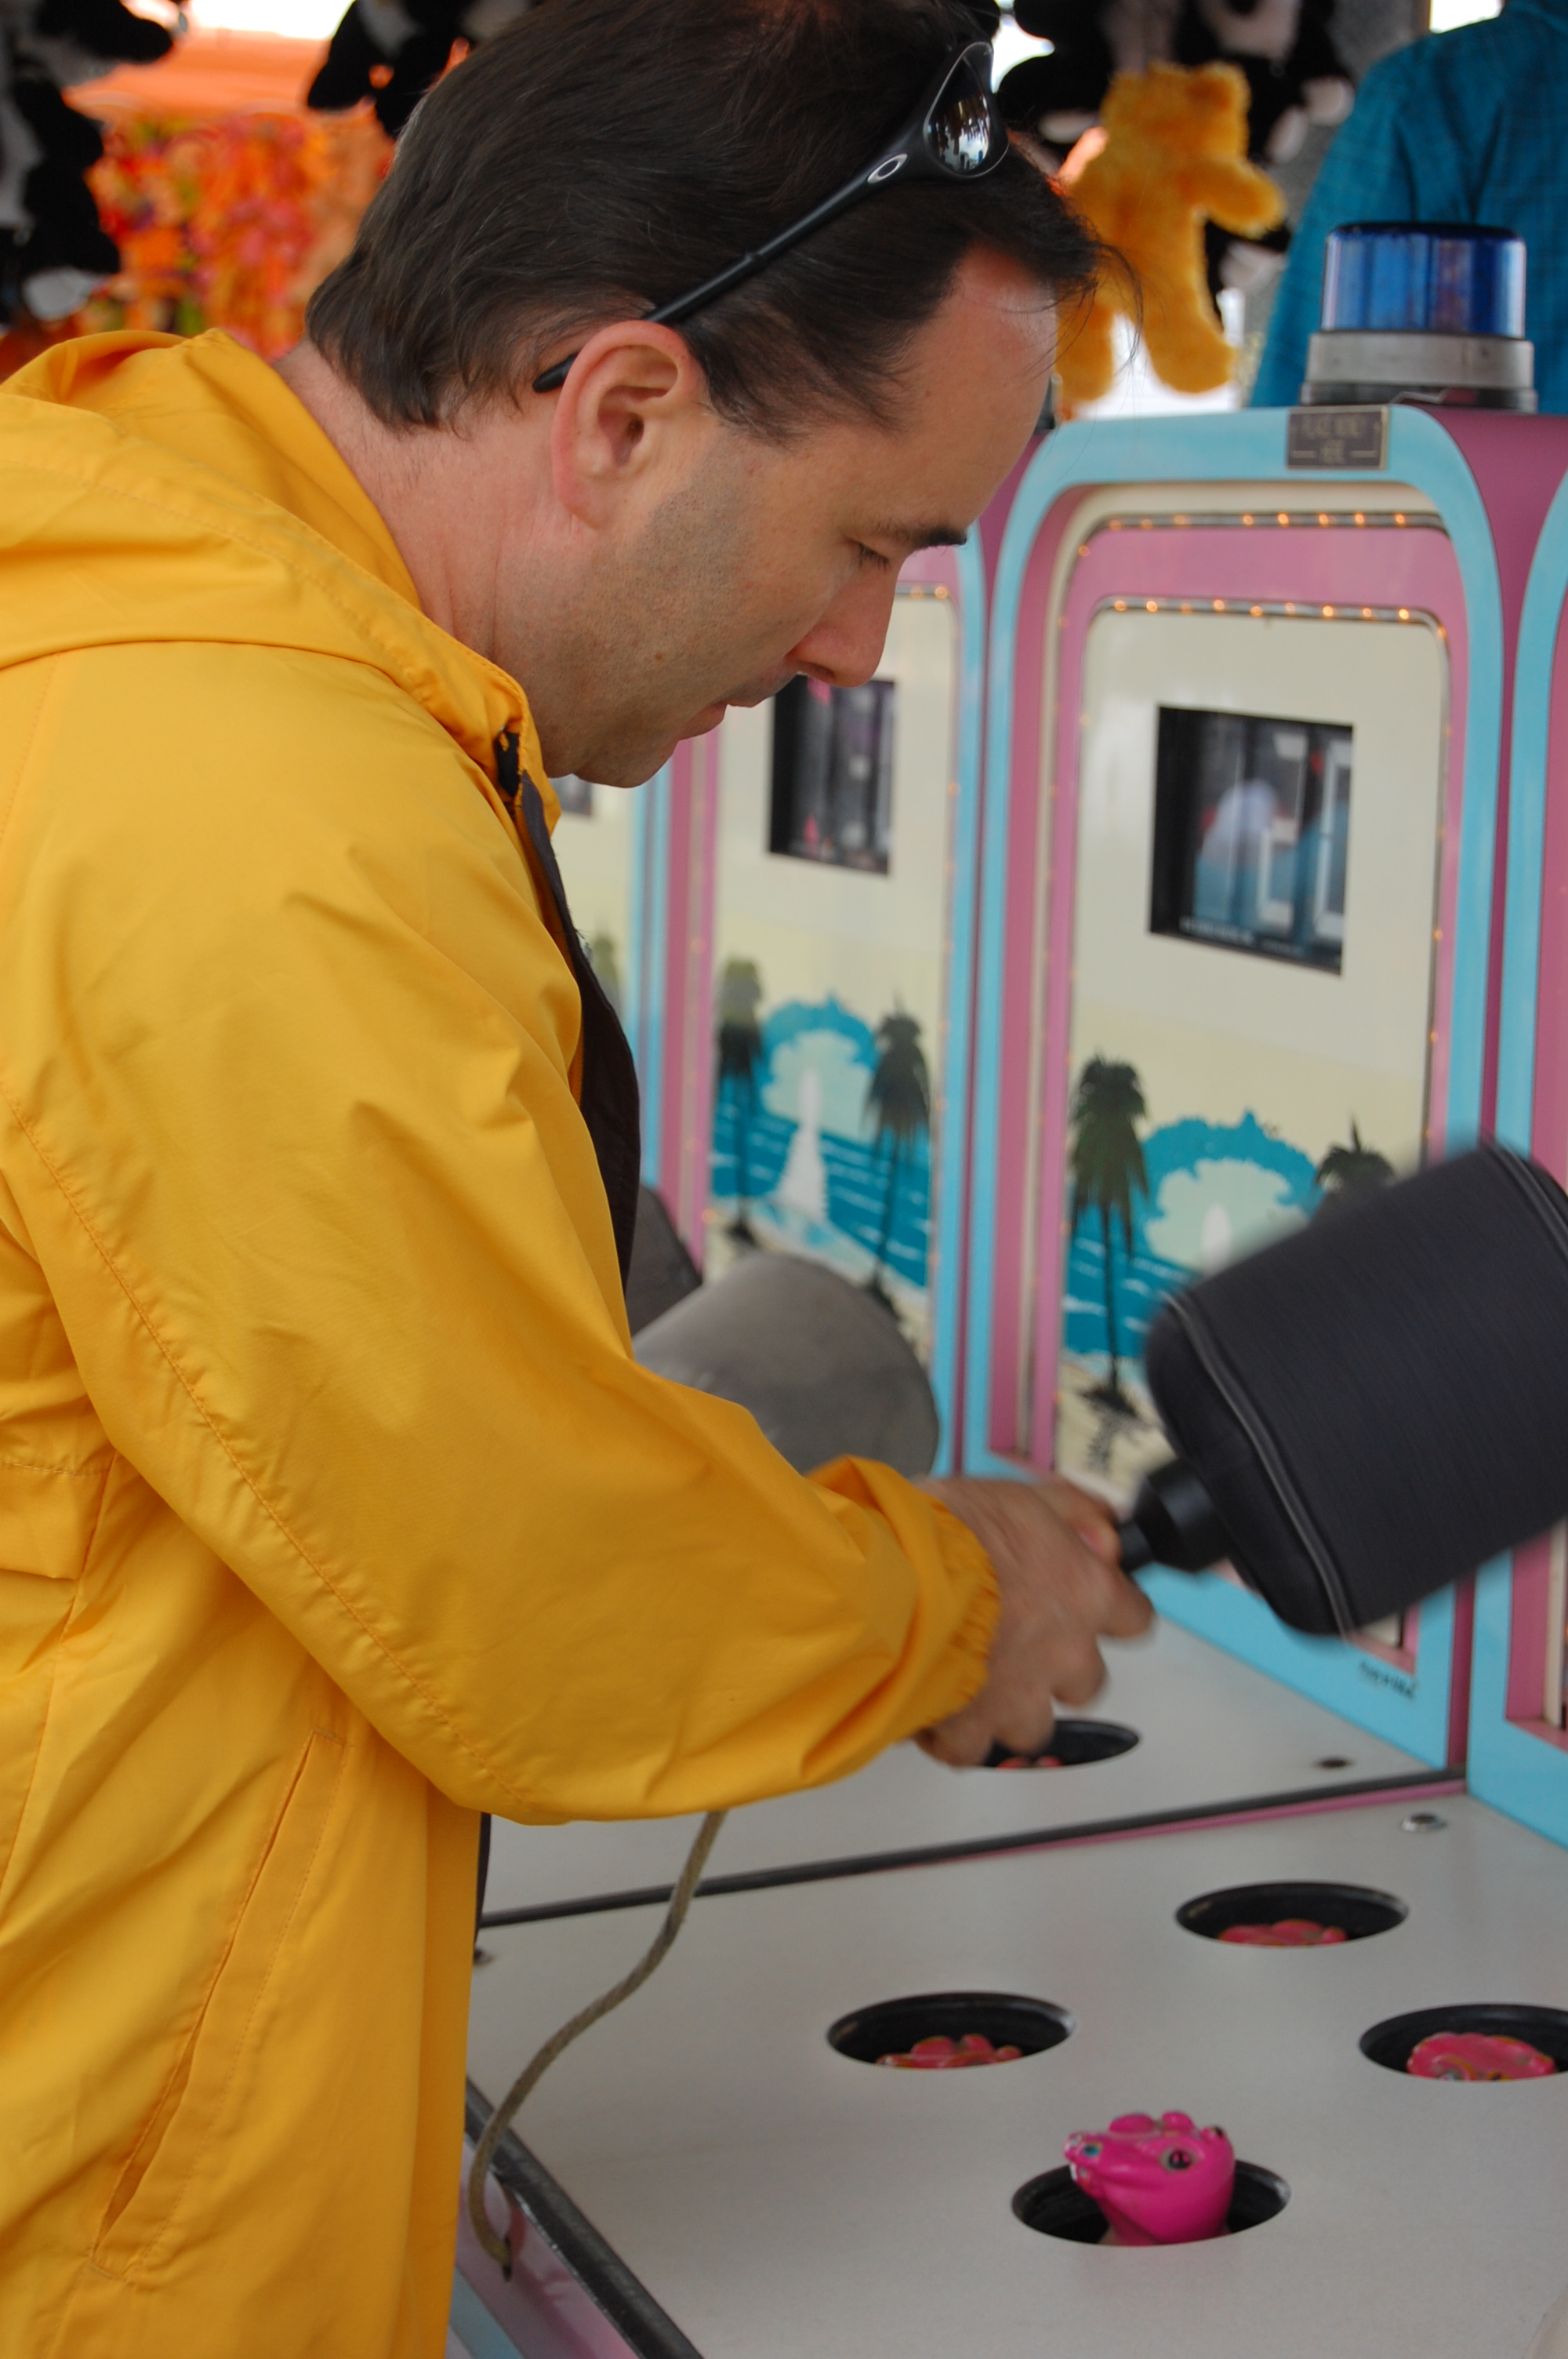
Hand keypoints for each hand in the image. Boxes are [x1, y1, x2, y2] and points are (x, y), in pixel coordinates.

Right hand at [916, 1475, 1152, 1766]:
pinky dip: (953, 1735)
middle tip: (1018, 1643)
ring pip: (1033, 1726)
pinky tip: (936, 1707)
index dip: (1112, 1611)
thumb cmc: (947, 1533)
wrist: (888, 1579)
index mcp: (1085, 1594)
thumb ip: (1072, 1512)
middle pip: (1086, 1683)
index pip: (1135, 1617)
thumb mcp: (1018, 1494)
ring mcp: (1020, 1698)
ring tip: (972, 1680)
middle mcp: (1064, 1654)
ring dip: (1008, 1709)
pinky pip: (970, 1751)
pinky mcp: (970, 1728)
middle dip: (1056, 1670)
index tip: (1088, 1606)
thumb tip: (1105, 1531)